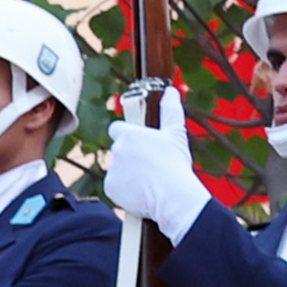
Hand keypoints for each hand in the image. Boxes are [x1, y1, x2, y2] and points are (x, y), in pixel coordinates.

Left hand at [101, 88, 211, 240]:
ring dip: (128, 174)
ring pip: (118, 170)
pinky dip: (124, 191)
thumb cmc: (175, 164)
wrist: (173, 195)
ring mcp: (112, 170)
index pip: (116, 129)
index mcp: (128, 134)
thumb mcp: (176, 134)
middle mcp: (117, 150)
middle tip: (149, 166)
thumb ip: (170, 110)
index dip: (126, 136)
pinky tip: (141, 193)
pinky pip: (115, 188)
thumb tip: (171, 91)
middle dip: (130, 157)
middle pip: (119, 151)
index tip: (138, 143)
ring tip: (148, 182)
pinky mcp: (110, 188)